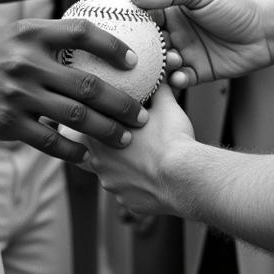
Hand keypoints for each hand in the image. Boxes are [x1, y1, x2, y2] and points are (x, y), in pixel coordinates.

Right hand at [0, 18, 149, 163]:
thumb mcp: (13, 33)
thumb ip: (47, 37)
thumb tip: (88, 38)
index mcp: (32, 33)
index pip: (82, 33)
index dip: (113, 46)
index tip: (134, 61)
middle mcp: (28, 61)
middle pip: (88, 83)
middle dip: (121, 102)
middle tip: (142, 114)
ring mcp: (18, 94)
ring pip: (75, 116)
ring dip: (106, 130)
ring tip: (124, 137)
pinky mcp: (8, 122)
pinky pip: (50, 141)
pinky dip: (74, 151)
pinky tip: (88, 157)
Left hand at [82, 84, 193, 217]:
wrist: (187, 178)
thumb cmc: (171, 138)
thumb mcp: (163, 102)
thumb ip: (156, 85)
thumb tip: (159, 70)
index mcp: (97, 134)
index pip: (86, 124)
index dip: (98, 118)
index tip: (109, 116)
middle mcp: (97, 162)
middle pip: (98, 148)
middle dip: (112, 142)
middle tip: (132, 135)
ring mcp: (112, 185)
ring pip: (114, 171)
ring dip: (126, 164)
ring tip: (146, 155)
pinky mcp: (127, 203)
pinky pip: (129, 190)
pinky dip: (138, 184)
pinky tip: (153, 175)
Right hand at [124, 0, 271, 87]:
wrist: (267, 32)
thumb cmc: (234, 5)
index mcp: (169, 6)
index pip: (137, 6)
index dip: (116, 6)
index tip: (92, 3)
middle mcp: (171, 29)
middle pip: (141, 38)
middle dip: (132, 44)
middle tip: (124, 49)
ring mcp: (182, 51)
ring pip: (157, 62)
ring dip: (158, 64)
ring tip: (172, 59)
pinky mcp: (195, 72)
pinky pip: (177, 80)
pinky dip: (175, 80)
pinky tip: (182, 76)